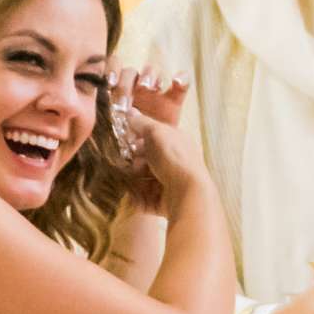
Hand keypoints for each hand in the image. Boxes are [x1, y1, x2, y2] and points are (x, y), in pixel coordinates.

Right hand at [111, 67, 203, 216]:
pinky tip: (133, 191)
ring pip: (144, 178)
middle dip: (135, 159)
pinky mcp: (164, 201)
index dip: (138, 137)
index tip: (127, 139)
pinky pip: (144, 196)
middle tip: (131, 160)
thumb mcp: (156, 132)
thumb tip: (130, 112)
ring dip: (134, 177)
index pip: (154, 137)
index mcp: (177, 142)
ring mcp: (171, 182)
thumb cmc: (173, 158)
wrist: (186, 193)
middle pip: (147, 158)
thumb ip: (142, 122)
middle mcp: (176, 162)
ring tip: (132, 177)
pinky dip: (137, 194)